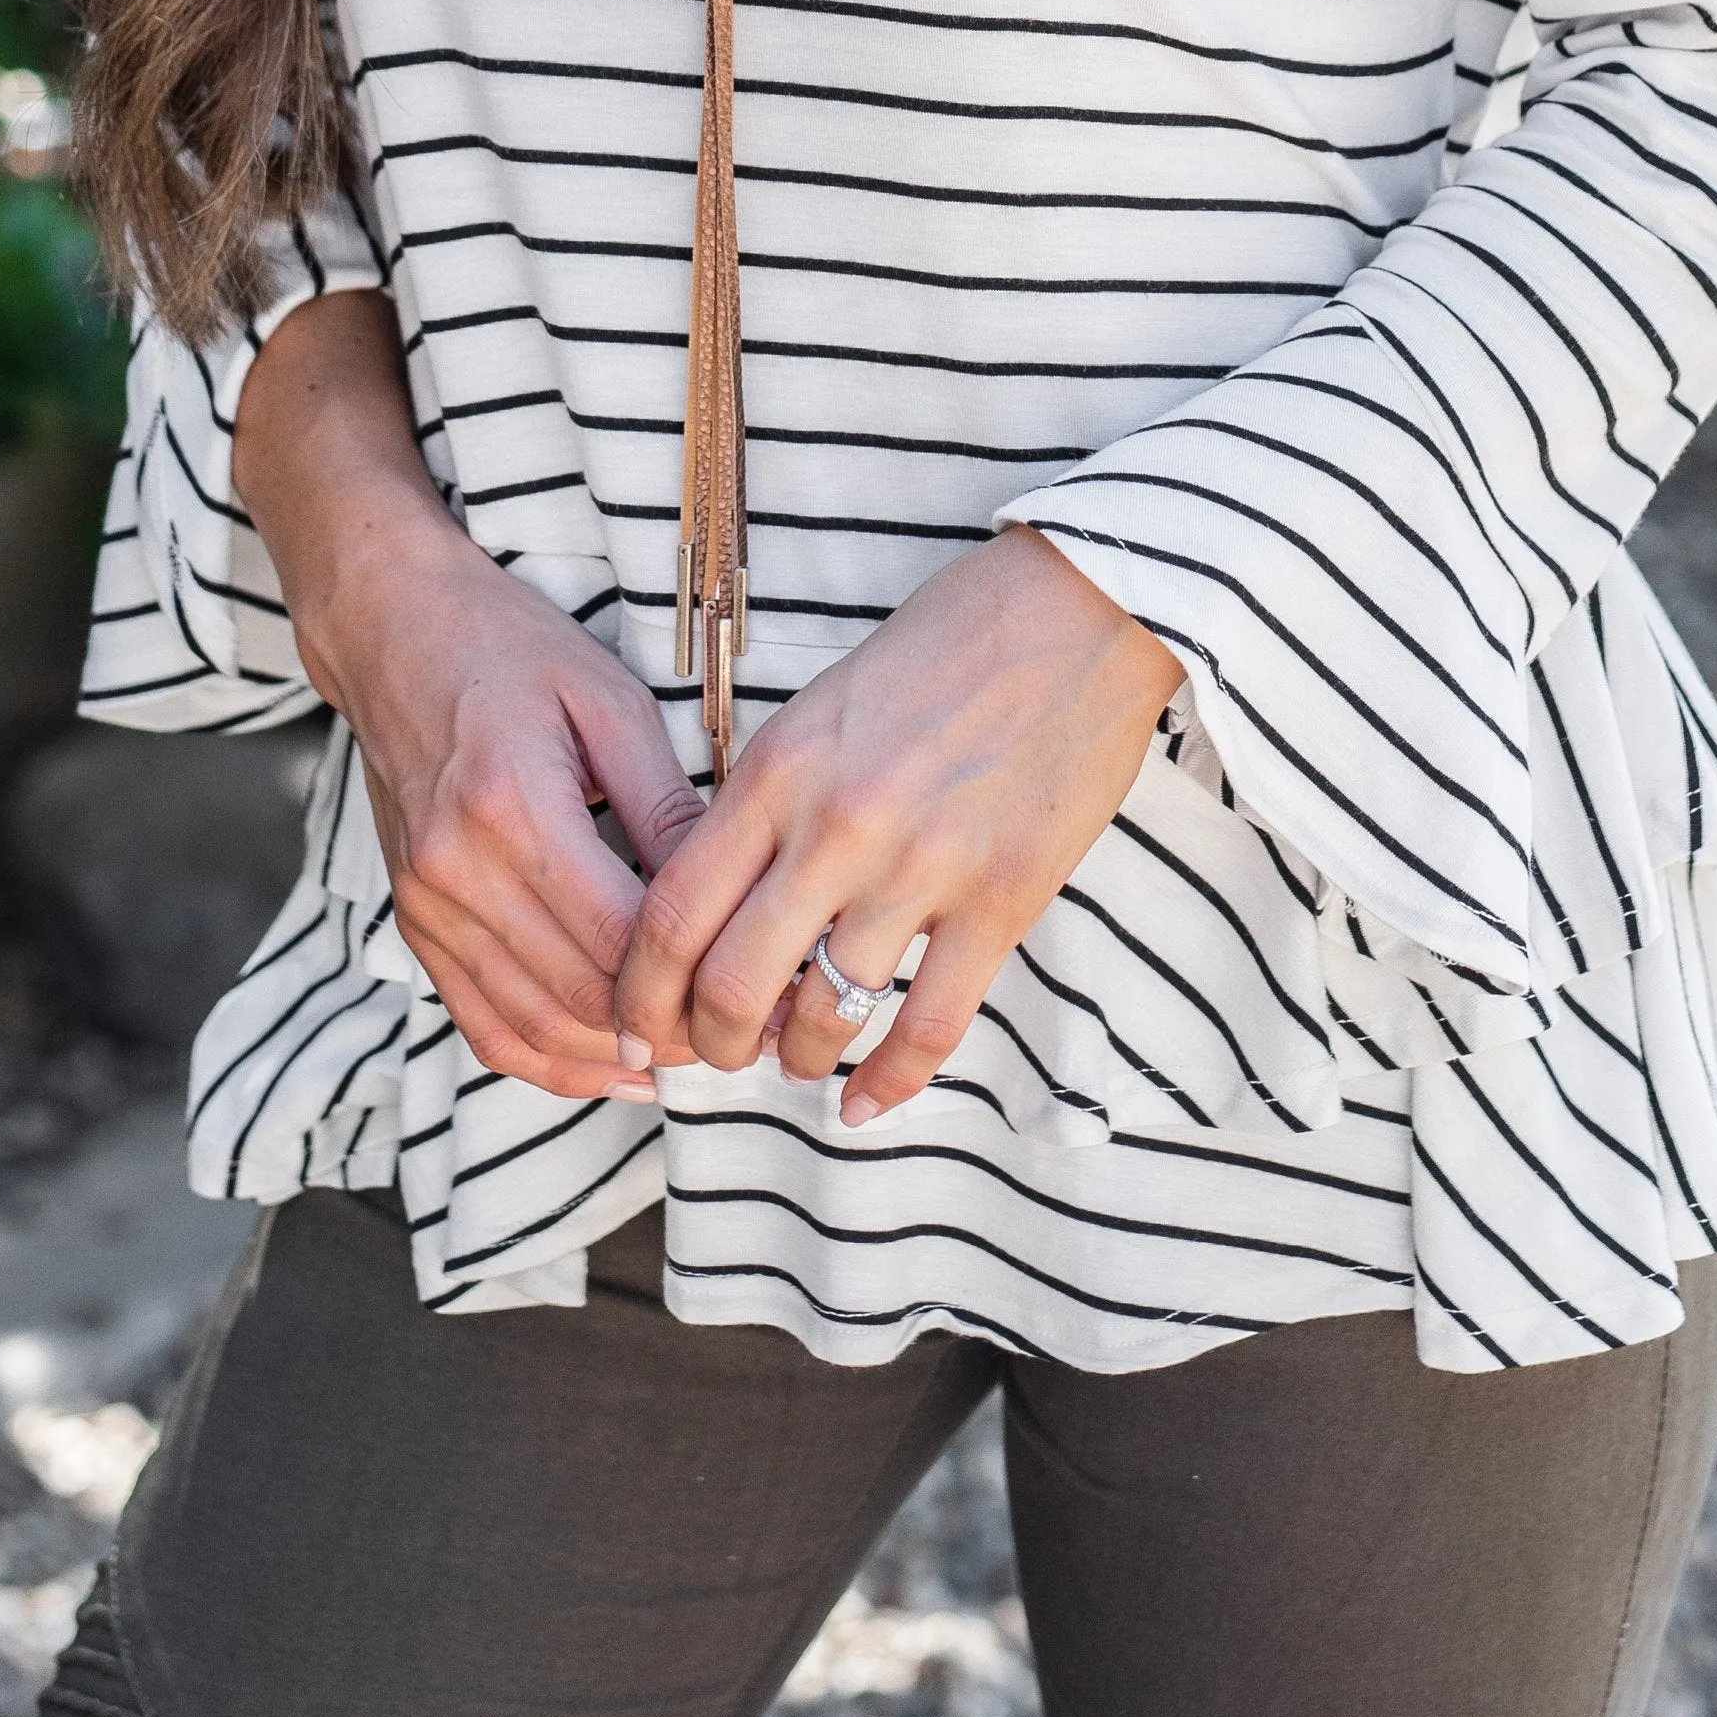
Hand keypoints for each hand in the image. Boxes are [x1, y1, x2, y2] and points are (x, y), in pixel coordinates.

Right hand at [236, 291, 701, 1100]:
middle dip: (669, 1029)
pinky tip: (613, 1068)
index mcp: (512, 806)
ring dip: (616, 1057)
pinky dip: (550, 1060)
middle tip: (744, 1030)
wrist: (393, 633)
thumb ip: (666, 803)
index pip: (618, 937)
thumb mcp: (609, 700)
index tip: (759, 986)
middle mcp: (456, 871)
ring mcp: (426, 906)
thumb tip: (723, 893)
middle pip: (579, 994)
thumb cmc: (509, 650)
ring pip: (533, 1025)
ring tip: (694, 1055)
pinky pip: (483, 1023)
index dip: (695, 979)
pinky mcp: (415, 923)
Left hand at [611, 529, 1179, 1124]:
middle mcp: (836, 826)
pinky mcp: (1002, 900)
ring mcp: (922, 869)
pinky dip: (888, 1082)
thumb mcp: (824, 704)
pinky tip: (865, 1105)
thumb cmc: (947, 643)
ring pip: (823, 1015)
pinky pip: (929, 1025)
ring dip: (795, 1058)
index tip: (637, 1021)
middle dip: (707, 1045)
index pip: (672, 911)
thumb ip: (772, 796)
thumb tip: (728, 897)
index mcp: (779, 769)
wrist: (1079, 611)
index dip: (640, 989)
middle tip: (711, 1057)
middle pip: (730, 984)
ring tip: (795, 1061)